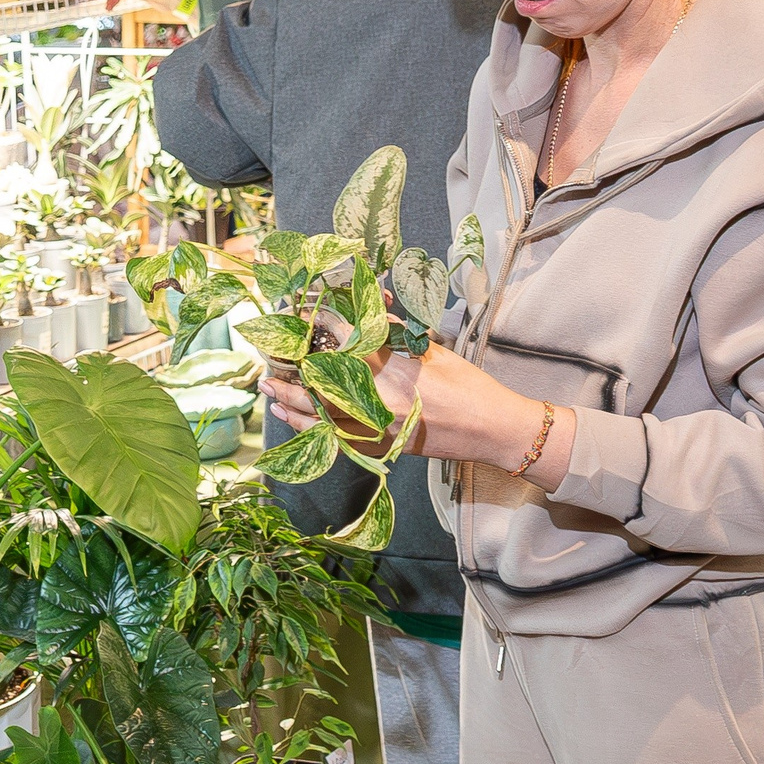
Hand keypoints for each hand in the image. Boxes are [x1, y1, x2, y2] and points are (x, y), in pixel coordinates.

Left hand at [262, 325, 574, 487]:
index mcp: (396, 368)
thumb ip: (394, 338)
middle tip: (271, 359)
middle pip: (324, 382)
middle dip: (295, 370)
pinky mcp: (382, 447)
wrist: (492, 428)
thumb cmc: (468, 384)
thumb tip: (368, 319)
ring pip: (323, 416)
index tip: (308, 316)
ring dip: (293, 403)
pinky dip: (313, 429)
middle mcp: (382, 400)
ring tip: (270, 391)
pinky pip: (337, 439)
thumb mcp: (432, 350)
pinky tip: (295, 419)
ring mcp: (379, 428)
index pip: (349, 341)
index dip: (325, 326)